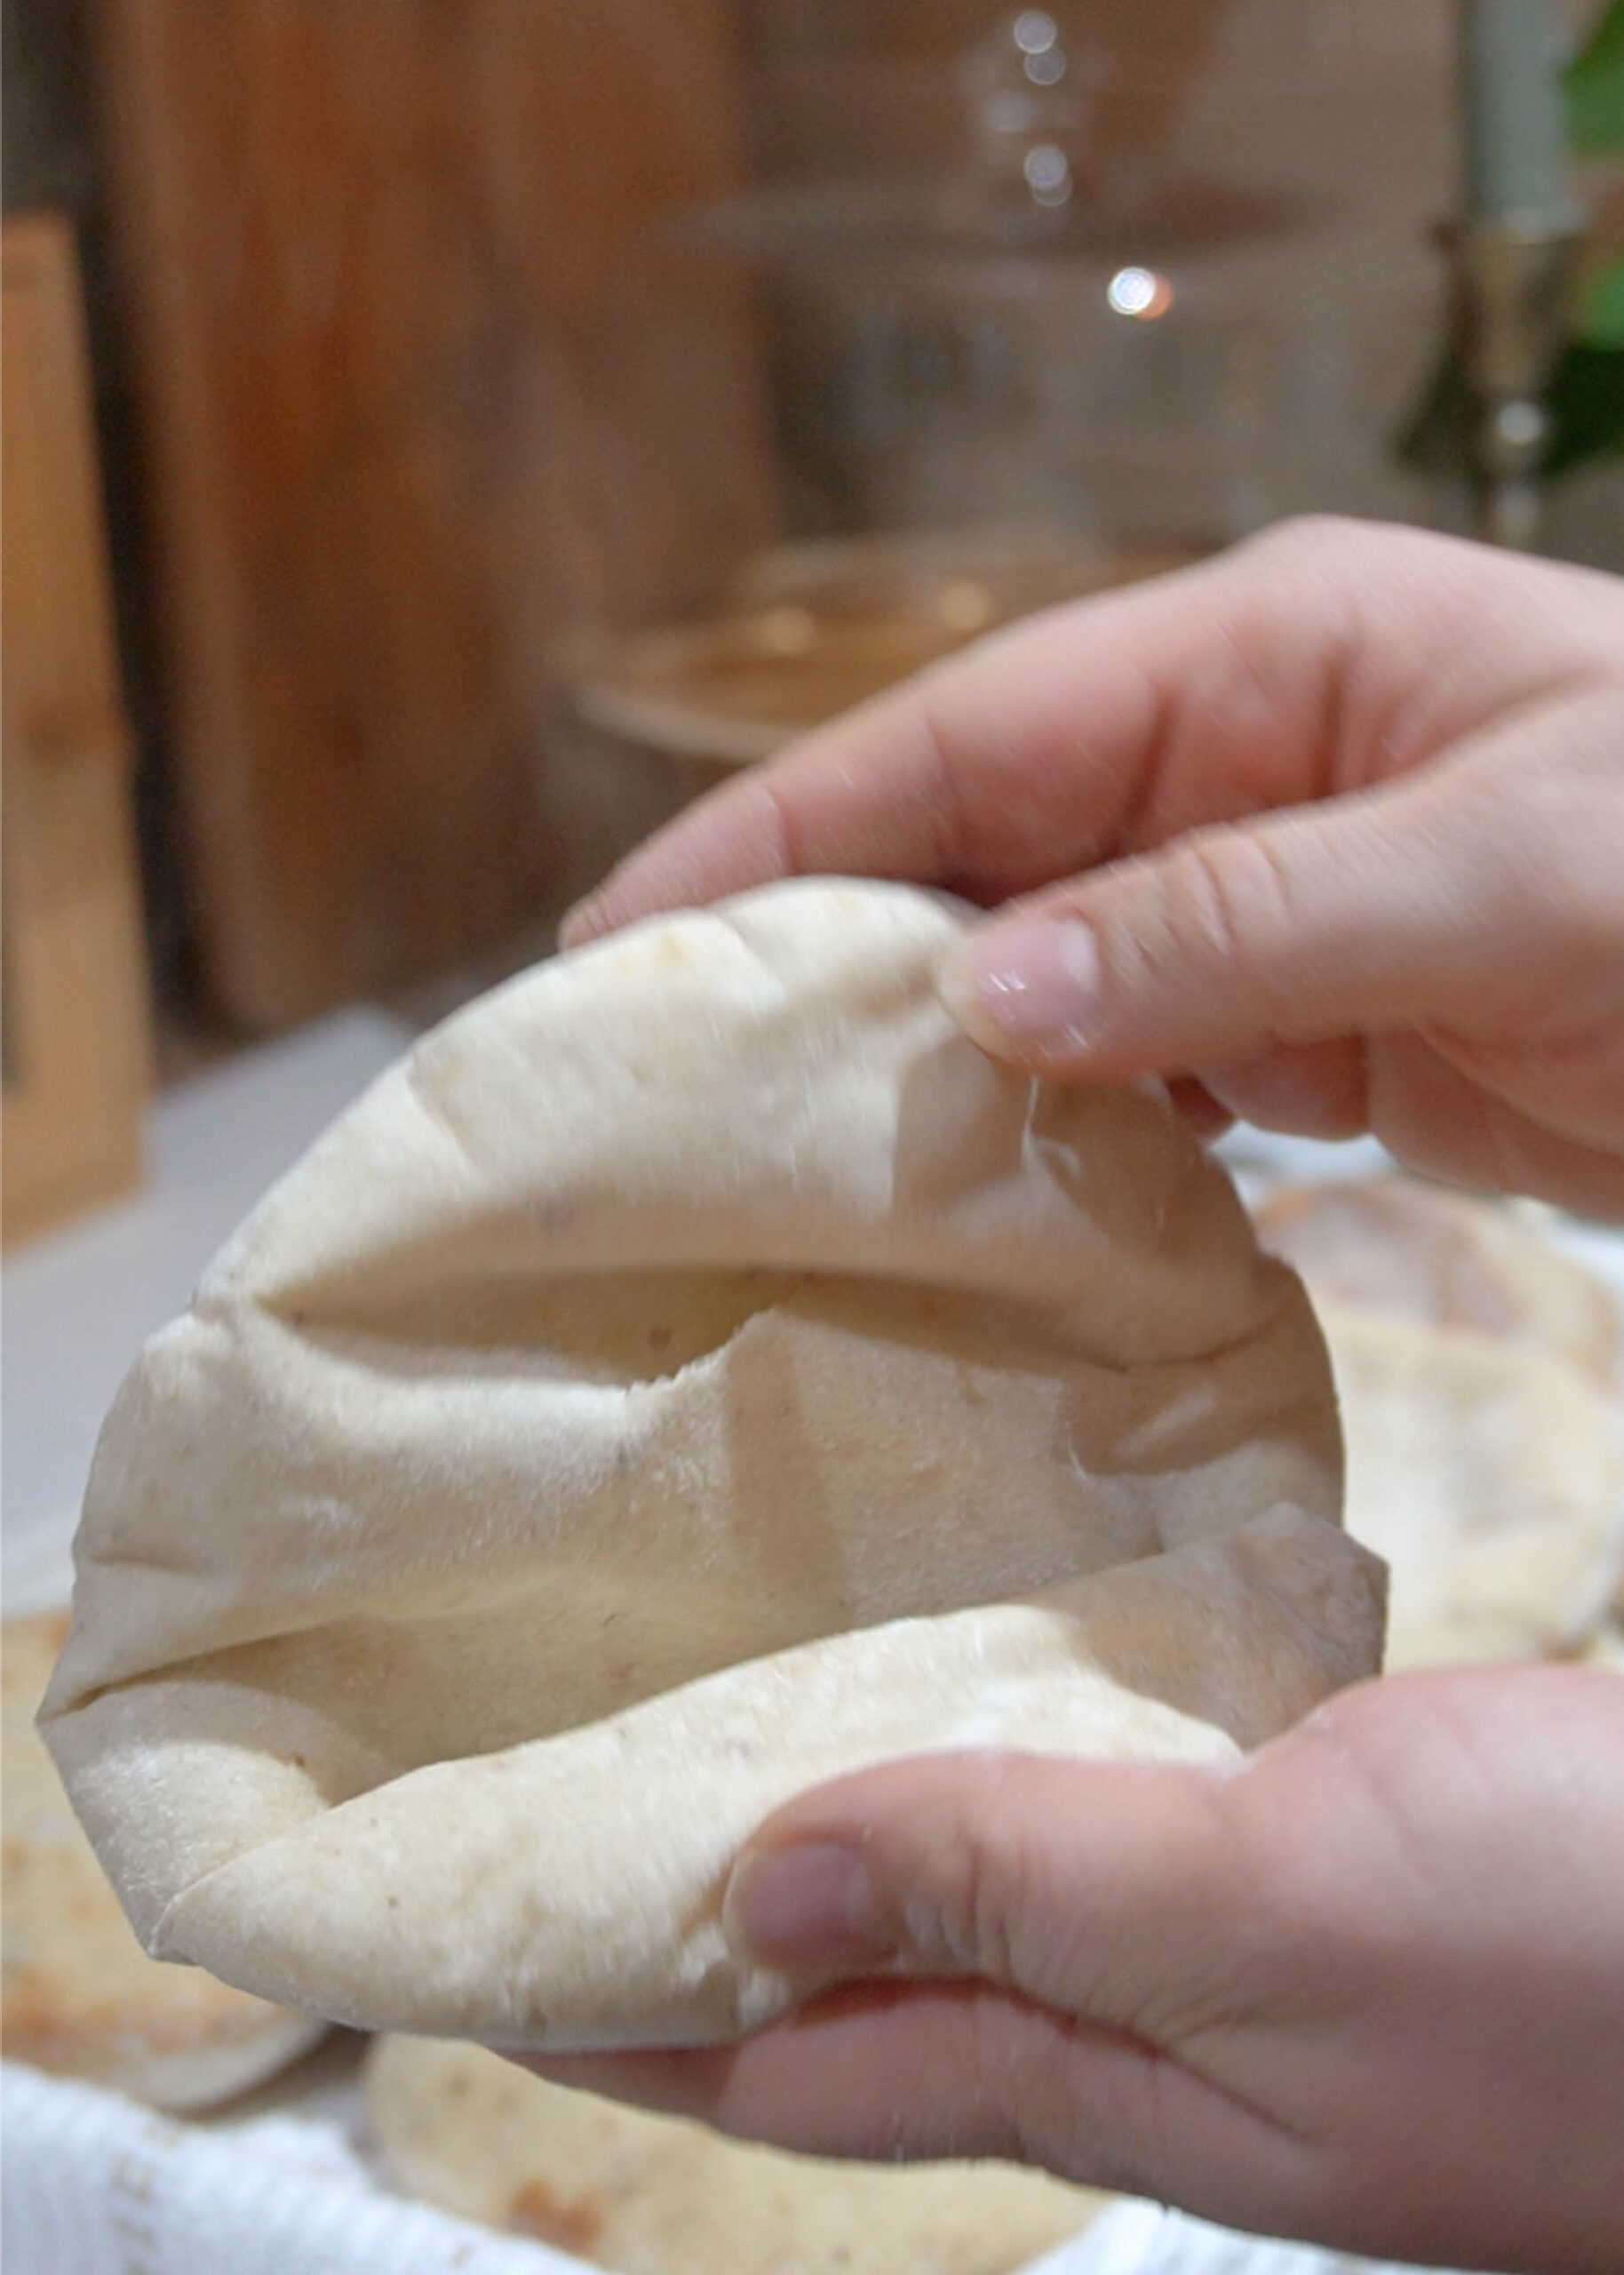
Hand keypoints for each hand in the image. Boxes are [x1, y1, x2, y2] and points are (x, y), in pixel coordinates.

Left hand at [531, 1666, 1623, 2274]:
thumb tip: (749, 1885)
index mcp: (1123, 2073)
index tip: (463, 1964)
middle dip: (713, 1919)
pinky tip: (1006, 1647)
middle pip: (881, 1981)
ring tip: (740, 1706)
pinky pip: (1122, 1786)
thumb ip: (1031, 1892)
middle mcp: (1166, 2018)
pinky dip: (1026, 1729)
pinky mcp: (1337, 1828)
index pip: (805, 2067)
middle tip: (569, 1802)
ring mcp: (1257, 1933)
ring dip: (864, 1814)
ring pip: (999, 1876)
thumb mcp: (1281, 1913)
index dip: (628, 2029)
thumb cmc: (1580, 1951)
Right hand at [565, 520, 1623, 1217]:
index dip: (781, 834)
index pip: (964, 736)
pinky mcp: (1308, 1026)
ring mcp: (1263, 896)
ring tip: (776, 1177)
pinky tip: (975, 1220)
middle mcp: (1232, 762)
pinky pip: (1133, 1074)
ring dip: (922, 1069)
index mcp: (1258, 658)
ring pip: (1036, 976)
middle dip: (819, 963)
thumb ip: (1242, 920)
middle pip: (970, 856)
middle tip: (660, 1092)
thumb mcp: (1503, 867)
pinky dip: (1050, 1141)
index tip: (617, 940)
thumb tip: (981, 1000)